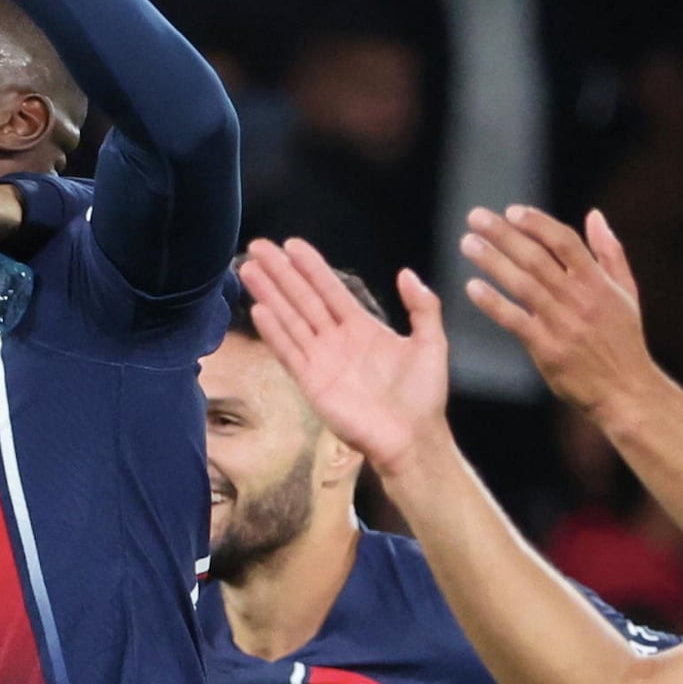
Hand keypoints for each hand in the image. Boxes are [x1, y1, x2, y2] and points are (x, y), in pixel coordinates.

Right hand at [233, 236, 450, 471]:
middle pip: (303, 299)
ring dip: (270, 295)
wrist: (412, 439)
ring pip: (291, 320)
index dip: (311, 267)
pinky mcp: (312, 384)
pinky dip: (274, 332)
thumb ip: (423, 307)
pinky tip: (259, 309)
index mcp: (363, 328)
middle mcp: (337, 340)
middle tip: (258, 246)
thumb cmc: (424, 396)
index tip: (292, 245)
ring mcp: (322, 361)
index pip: (331, 290)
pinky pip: (290, 353)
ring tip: (250, 270)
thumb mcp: (431, 343)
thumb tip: (405, 273)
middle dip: (281, 273)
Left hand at [454, 205, 662, 413]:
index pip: (564, 242)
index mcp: (598, 282)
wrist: (626, 392)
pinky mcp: (547, 349)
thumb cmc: (624, 341)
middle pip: (536, 258)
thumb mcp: (626, 292)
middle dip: (504, 235)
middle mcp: (579, 299)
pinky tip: (472, 288)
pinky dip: (493, 303)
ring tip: (468, 244)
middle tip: (476, 218)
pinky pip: (515, 321)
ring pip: (522, 285)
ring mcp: (562, 324)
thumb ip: (609, 252)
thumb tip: (594, 215)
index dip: (537, 224)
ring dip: (492, 262)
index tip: (512, 211)